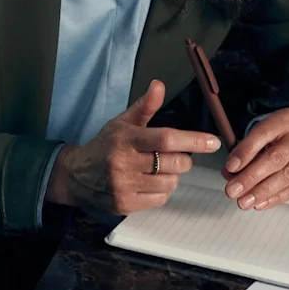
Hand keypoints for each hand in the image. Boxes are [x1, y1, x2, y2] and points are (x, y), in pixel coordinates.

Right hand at [45, 79, 221, 213]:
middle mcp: (123, 162)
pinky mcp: (124, 204)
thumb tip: (159, 85)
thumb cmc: (105, 146)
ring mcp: (123, 185)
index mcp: (125, 138)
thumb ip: (145, 107)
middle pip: (174, 163)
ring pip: (170, 183)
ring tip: (157, 170)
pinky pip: (160, 200)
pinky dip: (162, 192)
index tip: (212, 142)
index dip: (193, 140)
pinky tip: (149, 184)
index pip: (166, 138)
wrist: (75, 175)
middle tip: (175, 156)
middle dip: (183, 160)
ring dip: (171, 176)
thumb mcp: (122, 123)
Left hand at [222, 109, 288, 209]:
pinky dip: (275, 198)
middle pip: (276, 158)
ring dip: (261, 192)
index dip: (245, 152)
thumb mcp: (262, 135)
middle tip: (232, 191)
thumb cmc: (279, 137)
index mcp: (286, 118)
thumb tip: (229, 173)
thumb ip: (245, 151)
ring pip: (287, 176)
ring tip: (243, 202)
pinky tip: (260, 203)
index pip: (263, 133)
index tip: (230, 168)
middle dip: (251, 177)